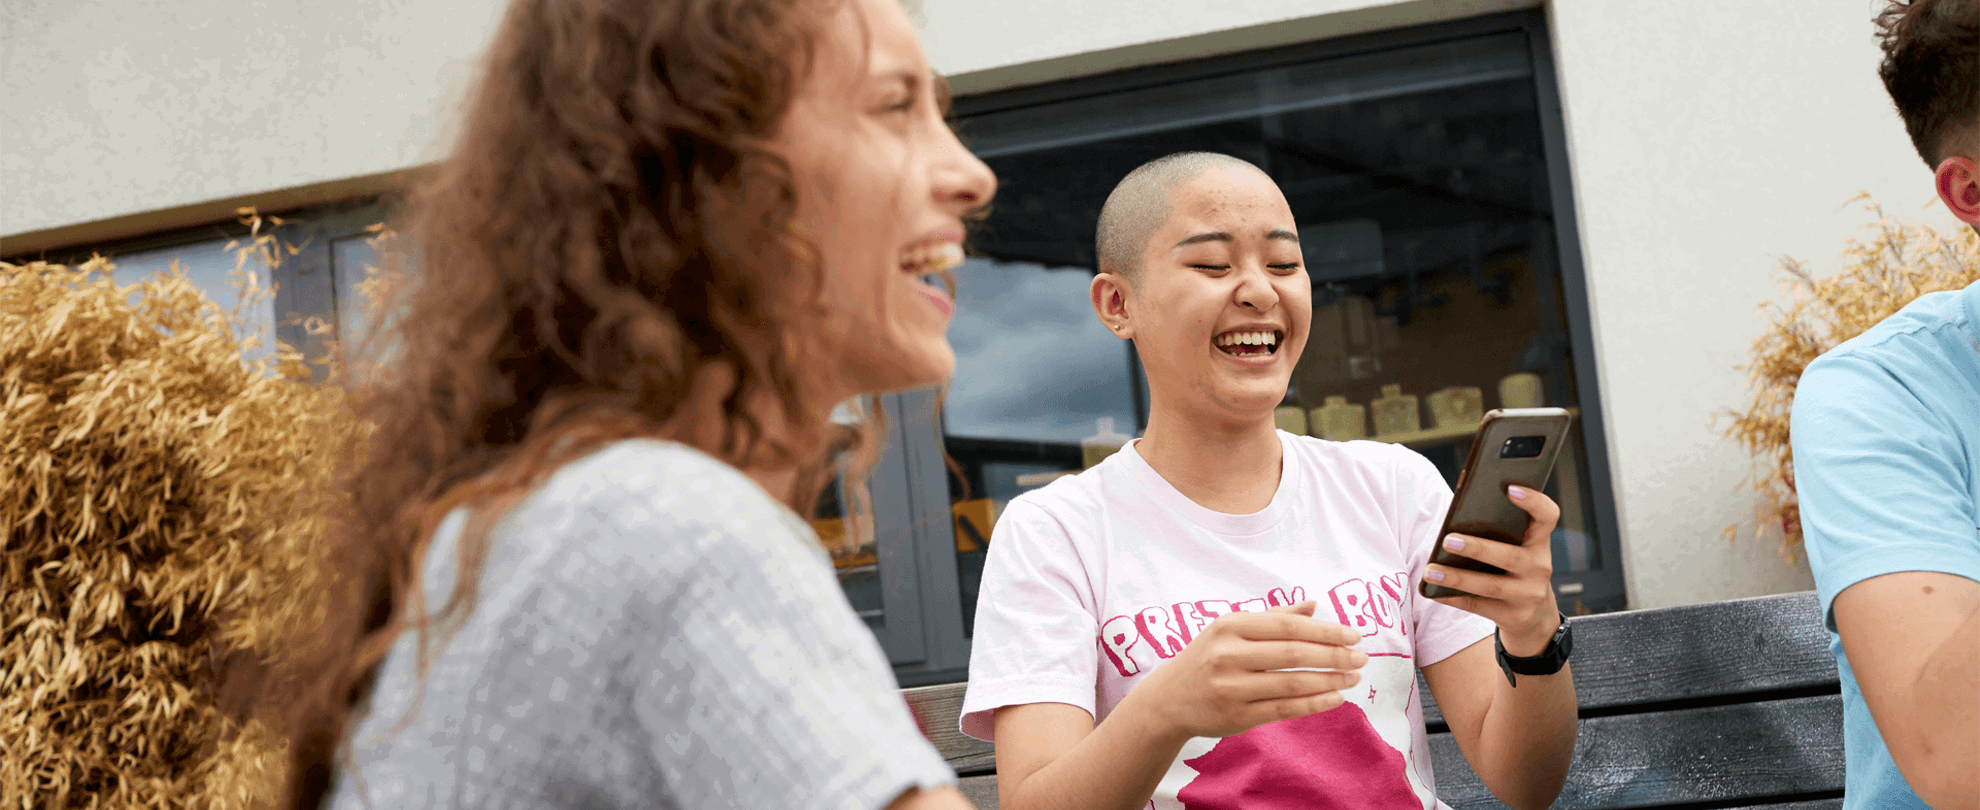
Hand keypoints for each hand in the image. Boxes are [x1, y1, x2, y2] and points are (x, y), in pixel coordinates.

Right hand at [1119, 601, 1366, 742]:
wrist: (1167, 700)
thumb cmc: (1206, 658)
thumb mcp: (1230, 630)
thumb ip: (1272, 618)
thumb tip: (1314, 605)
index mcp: (1229, 626)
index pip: (1287, 626)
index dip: (1325, 631)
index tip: (1354, 635)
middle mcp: (1228, 655)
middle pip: (1293, 653)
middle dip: (1334, 655)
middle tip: (1361, 657)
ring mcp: (1232, 688)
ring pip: (1292, 683)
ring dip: (1329, 680)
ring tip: (1352, 677)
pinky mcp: (1237, 716)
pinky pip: (1284, 708)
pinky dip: (1314, 703)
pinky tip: (1335, 697)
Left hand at [1427, 485, 1562, 656]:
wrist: (1534, 617)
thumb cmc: (1513, 569)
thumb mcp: (1516, 548)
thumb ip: (1497, 532)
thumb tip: (1453, 522)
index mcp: (1539, 542)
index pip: (1547, 516)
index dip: (1533, 501)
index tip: (1510, 488)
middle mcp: (1540, 567)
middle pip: (1510, 556)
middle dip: (1478, 548)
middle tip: (1448, 540)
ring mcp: (1529, 594)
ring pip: (1490, 585)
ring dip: (1457, 578)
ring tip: (1430, 571)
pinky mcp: (1514, 617)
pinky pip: (1478, 606)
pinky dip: (1453, 598)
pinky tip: (1433, 592)